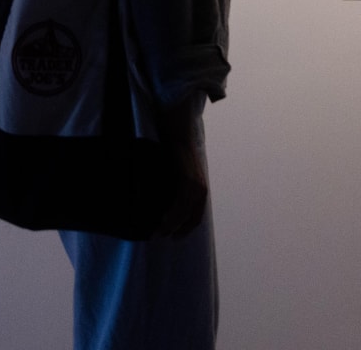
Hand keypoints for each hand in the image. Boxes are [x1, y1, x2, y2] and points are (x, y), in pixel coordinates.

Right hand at [156, 101, 209, 237]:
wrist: (177, 123)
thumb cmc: (172, 144)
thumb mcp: (175, 168)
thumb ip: (172, 181)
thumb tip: (160, 195)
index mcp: (198, 184)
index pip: (197, 213)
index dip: (186, 227)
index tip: (174, 237)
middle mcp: (200, 184)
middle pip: (194, 215)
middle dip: (180, 229)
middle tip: (163, 237)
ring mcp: (195, 179)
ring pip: (187, 210)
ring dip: (175, 224)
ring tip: (160, 232)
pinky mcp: (187, 175)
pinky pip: (182, 199)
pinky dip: (174, 212)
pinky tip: (163, 219)